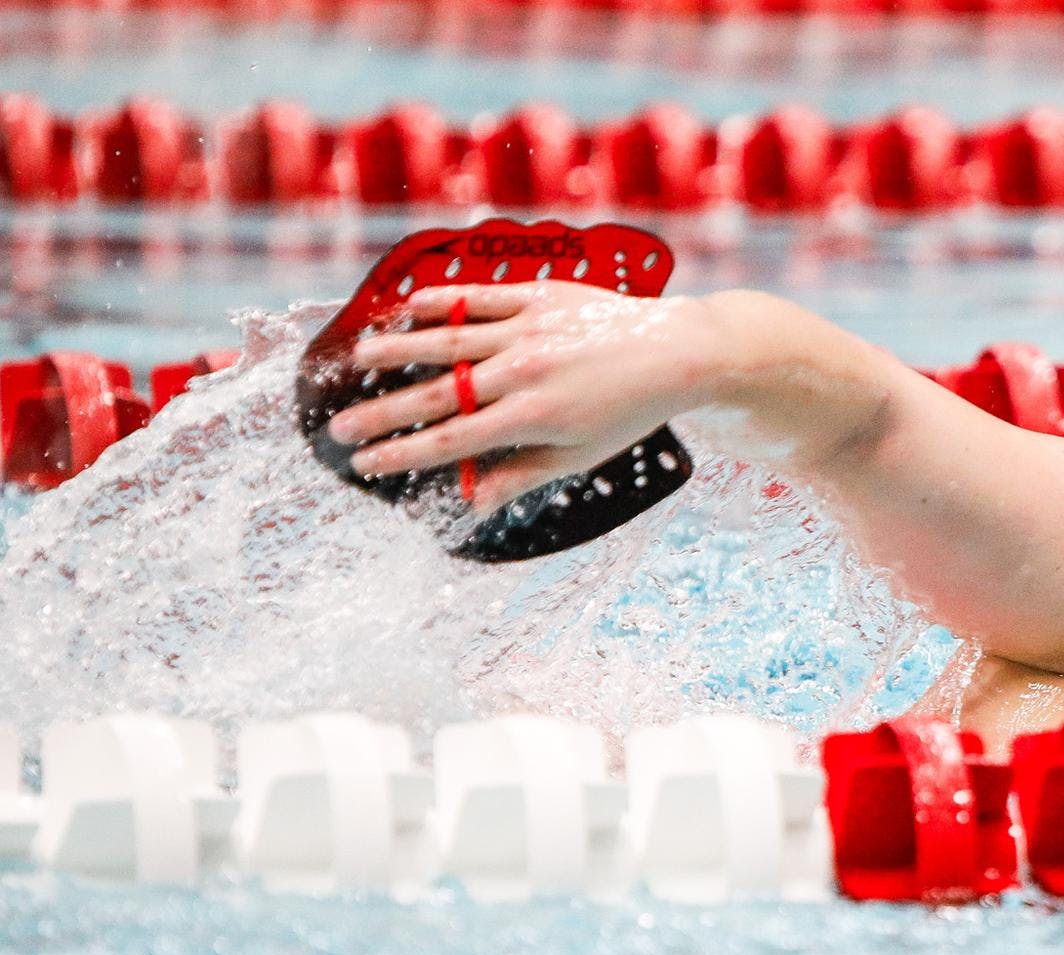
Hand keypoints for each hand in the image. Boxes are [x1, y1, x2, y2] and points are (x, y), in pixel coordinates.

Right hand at [326, 281, 731, 511]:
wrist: (676, 353)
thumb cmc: (627, 412)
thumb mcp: (580, 455)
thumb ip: (522, 474)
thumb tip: (472, 502)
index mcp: (532, 418)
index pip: (451, 442)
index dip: (402, 453)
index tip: (364, 462)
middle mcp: (524, 372)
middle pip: (437, 395)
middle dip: (383, 413)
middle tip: (340, 425)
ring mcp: (530, 330)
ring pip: (450, 339)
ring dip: (399, 348)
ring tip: (359, 357)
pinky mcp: (541, 296)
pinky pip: (481, 298)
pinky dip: (442, 302)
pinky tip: (408, 307)